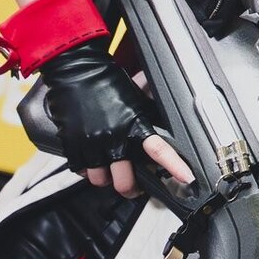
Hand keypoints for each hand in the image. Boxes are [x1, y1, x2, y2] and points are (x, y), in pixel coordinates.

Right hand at [30, 38, 193, 195]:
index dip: (174, 166)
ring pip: (100, 180)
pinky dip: (87, 170)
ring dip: (106, 179)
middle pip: (124, 182)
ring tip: (109, 172)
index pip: (159, 149)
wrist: (76, 70)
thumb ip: (144, 116)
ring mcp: (92, 143)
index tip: (186, 178)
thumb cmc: (106, 80)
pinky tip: (92, 163)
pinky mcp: (73, 144)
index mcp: (134, 124)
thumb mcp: (133, 98)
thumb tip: (158, 126)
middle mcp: (114, 138)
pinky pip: (81, 170)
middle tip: (134, 187)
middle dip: (130, 189)